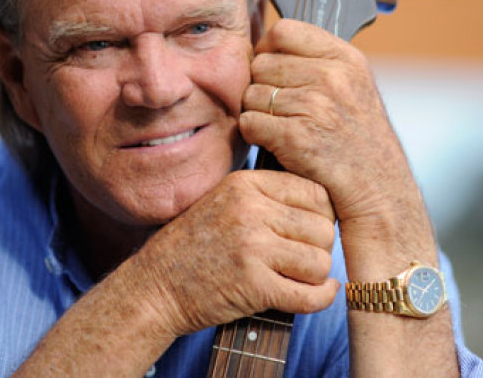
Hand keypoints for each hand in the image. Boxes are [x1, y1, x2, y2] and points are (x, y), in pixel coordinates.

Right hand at [127, 169, 339, 336]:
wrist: (155, 287)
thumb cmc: (195, 245)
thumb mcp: (225, 201)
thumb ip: (268, 196)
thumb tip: (326, 204)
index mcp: (246, 183)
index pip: (316, 193)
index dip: (322, 216)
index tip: (308, 232)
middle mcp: (251, 210)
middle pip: (323, 228)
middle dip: (319, 248)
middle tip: (301, 259)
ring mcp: (252, 248)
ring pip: (320, 262)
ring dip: (315, 275)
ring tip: (296, 277)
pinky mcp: (254, 285)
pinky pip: (310, 295)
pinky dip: (319, 299)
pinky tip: (313, 294)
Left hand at [238, 19, 417, 225]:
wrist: (379, 189)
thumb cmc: (359, 141)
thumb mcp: (353, 86)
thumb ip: (316, 62)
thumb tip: (266, 45)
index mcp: (345, 58)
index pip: (283, 31)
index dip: (268, 49)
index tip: (271, 68)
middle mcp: (332, 77)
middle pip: (260, 64)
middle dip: (261, 86)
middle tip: (279, 108)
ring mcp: (315, 106)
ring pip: (251, 95)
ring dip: (256, 113)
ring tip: (282, 127)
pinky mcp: (297, 137)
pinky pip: (249, 123)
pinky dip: (255, 136)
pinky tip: (277, 144)